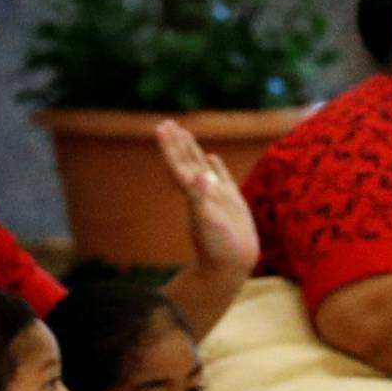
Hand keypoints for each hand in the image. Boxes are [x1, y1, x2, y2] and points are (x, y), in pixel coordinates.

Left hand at [157, 122, 258, 281]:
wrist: (231, 267)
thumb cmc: (220, 249)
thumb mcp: (209, 223)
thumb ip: (203, 198)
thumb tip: (200, 175)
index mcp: (194, 194)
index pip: (179, 165)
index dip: (170, 147)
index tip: (161, 128)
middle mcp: (202, 192)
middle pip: (186, 161)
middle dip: (177, 142)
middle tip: (167, 123)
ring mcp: (216, 196)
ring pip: (201, 166)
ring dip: (192, 149)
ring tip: (184, 132)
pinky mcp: (231, 201)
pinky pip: (221, 177)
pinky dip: (215, 166)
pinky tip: (212, 158)